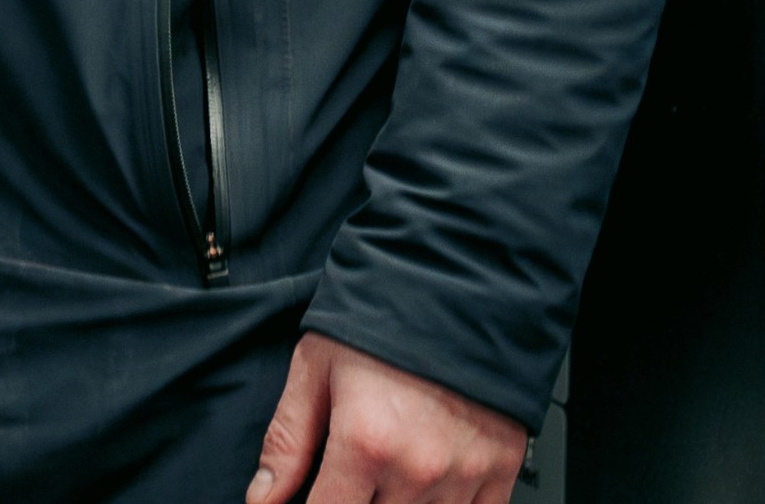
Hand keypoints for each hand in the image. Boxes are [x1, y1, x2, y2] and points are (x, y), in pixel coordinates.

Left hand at [245, 333, 529, 503]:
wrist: (461, 282)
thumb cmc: (386, 316)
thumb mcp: (317, 367)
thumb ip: (288, 442)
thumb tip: (263, 499)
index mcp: (366, 442)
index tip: (311, 498)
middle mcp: (418, 468)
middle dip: (355, 501)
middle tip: (352, 473)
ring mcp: (465, 475)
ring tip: (387, 471)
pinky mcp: (501, 471)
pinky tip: (428, 484)